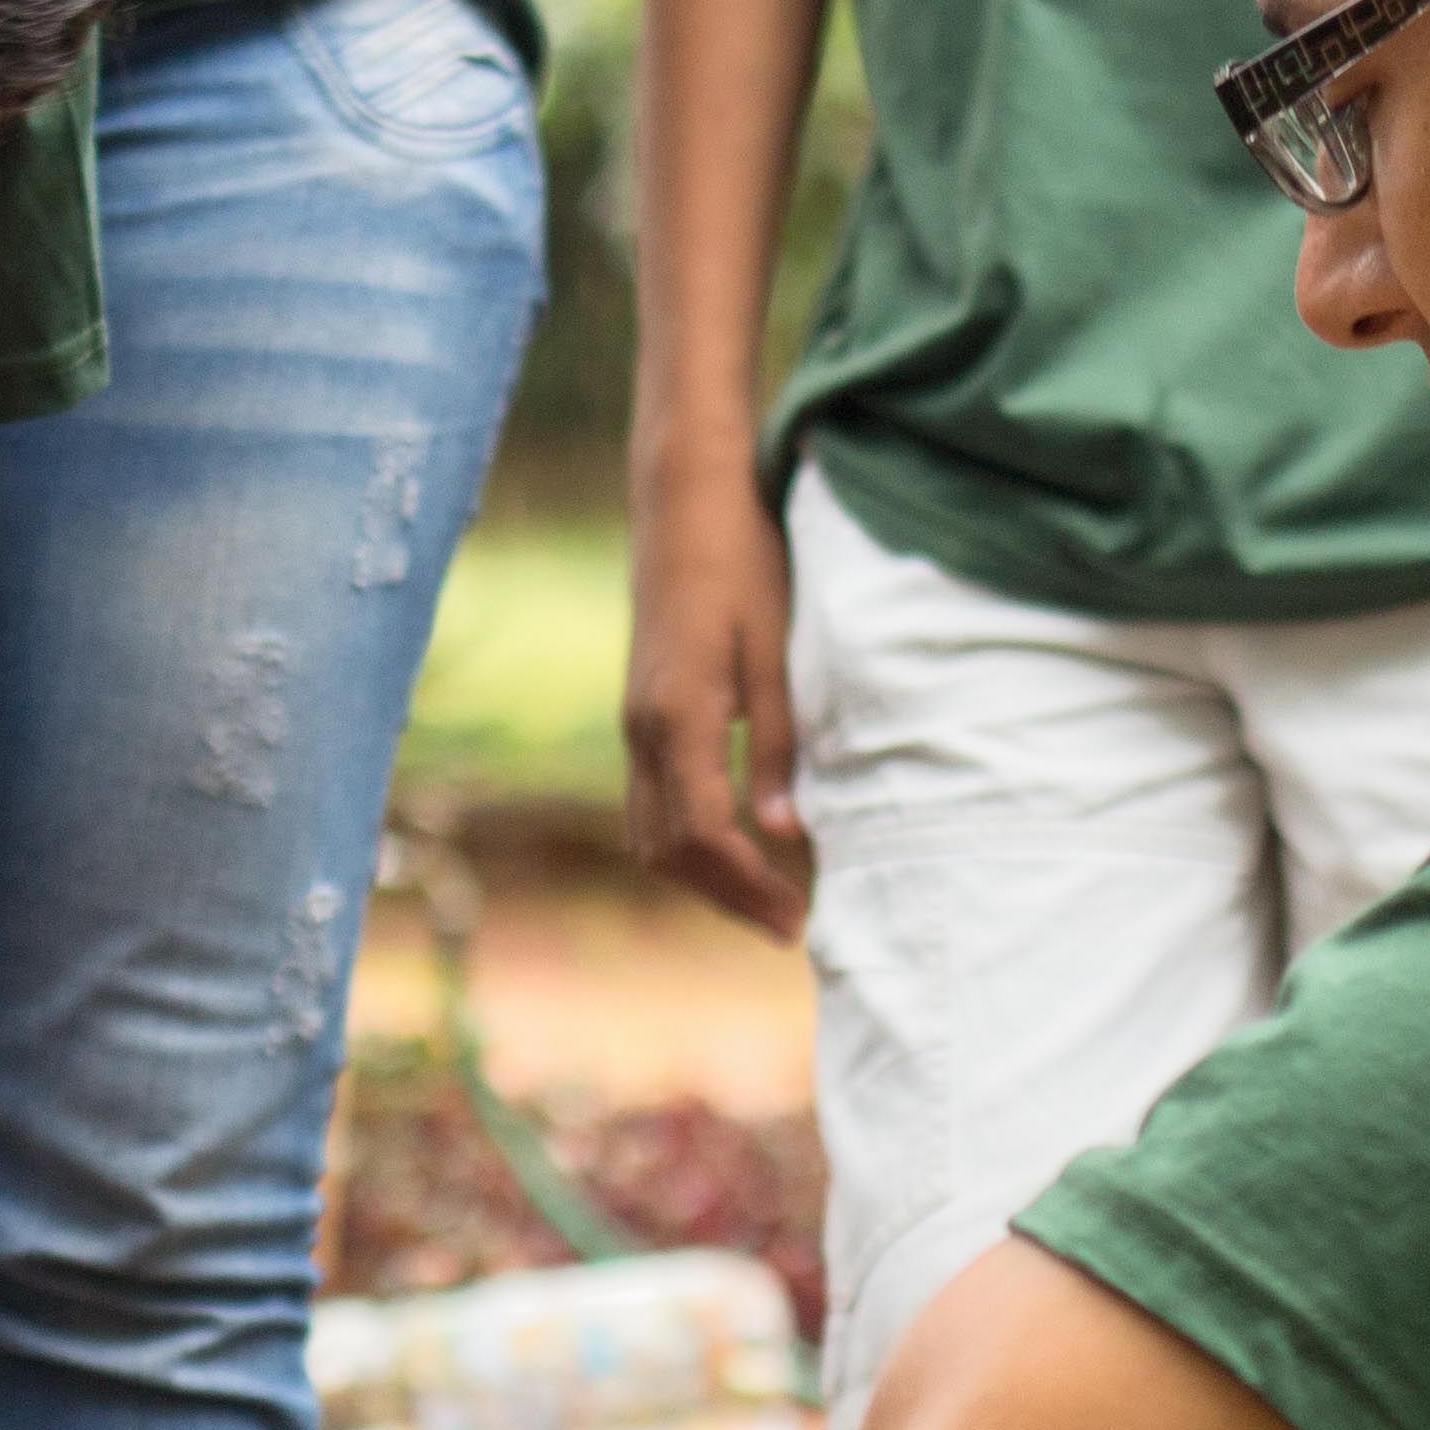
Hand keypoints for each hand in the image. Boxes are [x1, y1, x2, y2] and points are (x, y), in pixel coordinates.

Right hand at [623, 475, 812, 937]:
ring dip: (702, 878)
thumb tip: (786, 833)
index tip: (796, 916)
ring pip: (650, 835)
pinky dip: (686, 843)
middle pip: (669, 851)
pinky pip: (649, 804)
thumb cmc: (744, 564)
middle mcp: (643, 730)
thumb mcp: (775, 651)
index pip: (705, 834)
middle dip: (726, 897)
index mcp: (679, 715)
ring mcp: (634, 725)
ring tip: (764, 899)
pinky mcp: (639, 715)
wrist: (684, 504)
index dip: (749, 885)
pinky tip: (732, 847)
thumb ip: (777, 744)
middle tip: (789, 925)